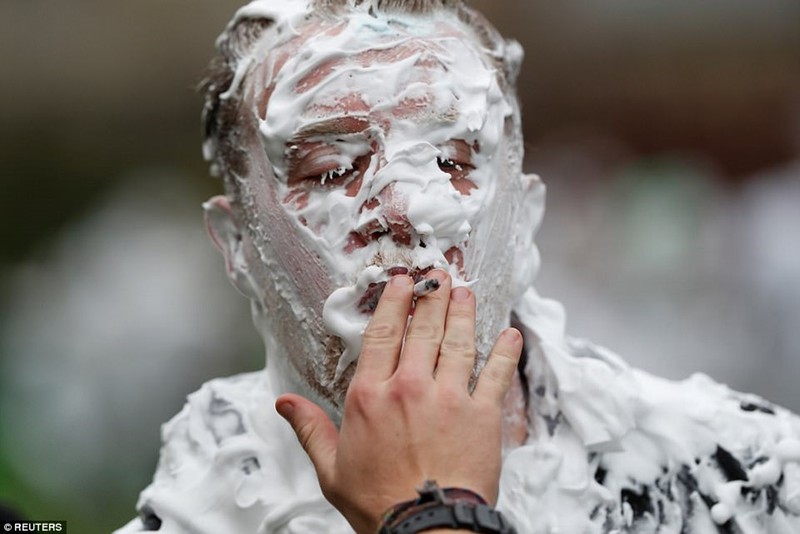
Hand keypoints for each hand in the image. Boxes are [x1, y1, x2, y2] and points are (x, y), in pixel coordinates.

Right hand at [275, 271, 522, 532]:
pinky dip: (505, 352)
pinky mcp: (482, 415)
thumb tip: (285, 404)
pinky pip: (495, 374)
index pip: (383, 336)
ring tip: (465, 292)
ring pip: (458, 342)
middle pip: (423, 329)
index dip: (394, 304)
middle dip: (431, 297)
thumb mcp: (331, 470)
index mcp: (371, 397)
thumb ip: (311, 429)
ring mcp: (449, 398)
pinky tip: (510, 334)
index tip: (401, 283)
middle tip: (438, 276)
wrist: (425, 530)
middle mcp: (410, 388)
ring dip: (463, 312)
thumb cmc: (379, 504)